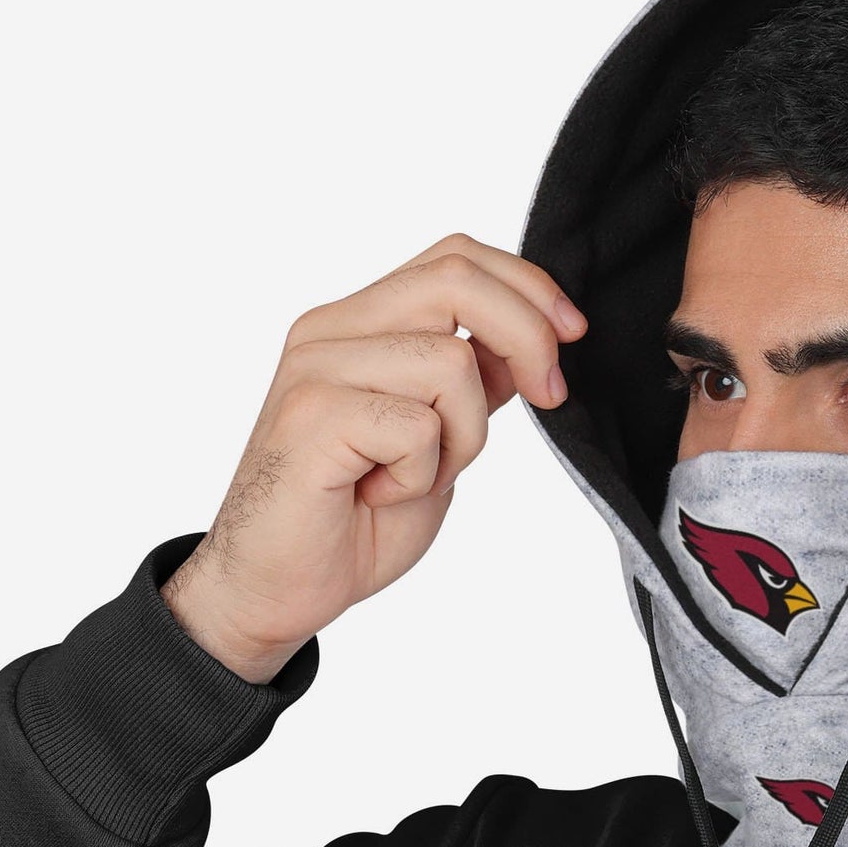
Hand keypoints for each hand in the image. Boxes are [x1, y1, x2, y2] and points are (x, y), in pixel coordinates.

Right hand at [159, 232, 585, 682]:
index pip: (454, 258)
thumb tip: (526, 344)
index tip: (571, 335)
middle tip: (549, 397)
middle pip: (456, 281)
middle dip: (527, 337)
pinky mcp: (312, 414)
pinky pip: (418, 426)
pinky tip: (377, 495)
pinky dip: (421, 475)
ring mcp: (316, 367)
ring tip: (414, 477)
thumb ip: (466, 386)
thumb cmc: (350, 522)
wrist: (275, 588)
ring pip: (450, 362)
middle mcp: (331, 330)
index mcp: (359, 323)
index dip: (528, 287)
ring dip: (463, 437)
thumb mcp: (437, 442)